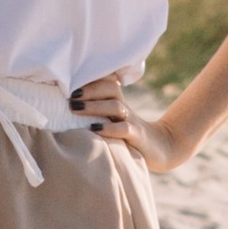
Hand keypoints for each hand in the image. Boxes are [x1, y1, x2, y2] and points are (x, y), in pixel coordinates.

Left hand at [74, 73, 195, 178]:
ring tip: (75, 108)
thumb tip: (66, 108)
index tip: (68, 82)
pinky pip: (125, 129)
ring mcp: (132, 121)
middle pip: (110, 88)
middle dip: (89, 89)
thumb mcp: (112, 121)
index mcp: (117, 102)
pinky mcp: (137, 137)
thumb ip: (95, 113)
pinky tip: (95, 129)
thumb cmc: (128, 136)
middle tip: (70, 96)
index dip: (90, 79)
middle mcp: (124, 108)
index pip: (106, 81)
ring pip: (115, 106)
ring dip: (94, 106)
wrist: (161, 149)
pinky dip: (110, 128)